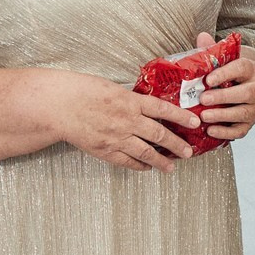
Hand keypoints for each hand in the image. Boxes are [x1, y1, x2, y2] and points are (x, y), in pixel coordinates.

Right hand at [50, 69, 200, 170]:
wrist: (59, 106)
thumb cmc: (81, 91)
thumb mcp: (111, 87)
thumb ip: (130, 98)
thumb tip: (145, 106)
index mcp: (130, 100)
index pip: (163, 109)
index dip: (181, 117)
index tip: (195, 122)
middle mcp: (127, 120)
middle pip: (159, 135)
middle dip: (177, 145)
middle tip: (188, 152)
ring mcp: (117, 137)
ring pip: (146, 152)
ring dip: (161, 161)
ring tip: (171, 167)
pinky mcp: (105, 150)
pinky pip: (127, 161)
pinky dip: (139, 165)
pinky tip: (147, 167)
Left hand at [192, 32, 254, 141]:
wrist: (249, 87)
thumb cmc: (230, 73)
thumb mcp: (224, 59)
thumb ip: (212, 50)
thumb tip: (201, 37)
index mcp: (250, 69)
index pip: (240, 69)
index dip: (224, 74)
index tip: (208, 79)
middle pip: (244, 93)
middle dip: (223, 97)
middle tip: (203, 99)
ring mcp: (254, 108)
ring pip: (242, 113)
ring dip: (223, 116)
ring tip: (204, 116)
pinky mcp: (249, 124)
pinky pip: (240, 131)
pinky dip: (225, 133)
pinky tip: (210, 131)